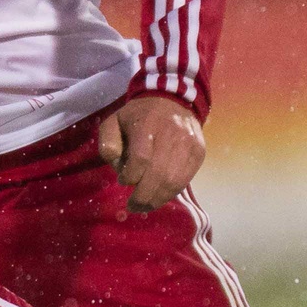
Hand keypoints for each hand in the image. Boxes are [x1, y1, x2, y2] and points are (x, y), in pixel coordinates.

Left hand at [96, 95, 206, 212]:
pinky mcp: (199, 152)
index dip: (130, 176)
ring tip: (145, 206)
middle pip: (159, 174)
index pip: (141, 158)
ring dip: (158, 199)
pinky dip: (171, 193)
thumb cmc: (138, 116)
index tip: (122, 180)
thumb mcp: (114, 121)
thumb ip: (108, 143)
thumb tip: (117, 165)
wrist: (172, 100)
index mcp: (147, 124)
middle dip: (144, 196)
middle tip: (133, 206)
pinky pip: (185, 180)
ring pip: (174, 181)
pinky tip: (159, 196)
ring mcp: (189, 144)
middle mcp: (172, 133)